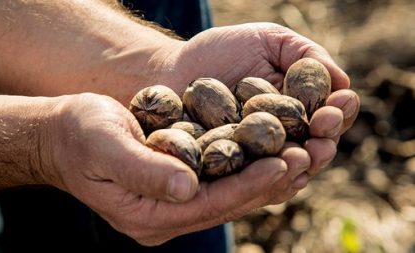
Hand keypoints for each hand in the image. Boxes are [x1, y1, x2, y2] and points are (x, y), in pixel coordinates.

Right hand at [39, 93, 310, 244]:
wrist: (64, 135)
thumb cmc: (80, 135)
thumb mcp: (105, 147)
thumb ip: (143, 170)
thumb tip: (187, 186)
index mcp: (148, 215)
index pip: (209, 203)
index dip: (248, 183)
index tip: (284, 161)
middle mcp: (166, 216)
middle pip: (227, 201)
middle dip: (268, 179)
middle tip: (308, 156)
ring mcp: (174, 203)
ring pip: (231, 192)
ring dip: (267, 173)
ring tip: (304, 152)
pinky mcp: (179, 186)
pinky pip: (223, 178)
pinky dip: (250, 164)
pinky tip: (275, 148)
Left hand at [163, 22, 359, 179]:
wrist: (173, 71)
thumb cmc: (221, 52)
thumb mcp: (267, 40)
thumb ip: (305, 55)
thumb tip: (342, 82)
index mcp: (298, 109)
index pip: (329, 116)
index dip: (339, 112)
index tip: (338, 104)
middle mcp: (284, 138)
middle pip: (314, 149)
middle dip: (324, 142)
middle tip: (323, 135)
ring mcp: (259, 159)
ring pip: (289, 170)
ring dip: (301, 165)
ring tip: (303, 156)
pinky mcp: (234, 174)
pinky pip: (255, 183)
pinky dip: (268, 180)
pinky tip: (276, 173)